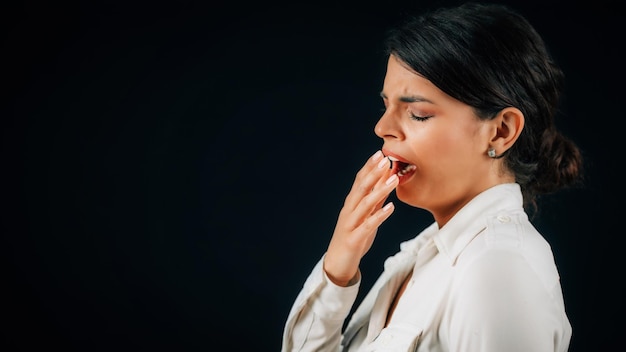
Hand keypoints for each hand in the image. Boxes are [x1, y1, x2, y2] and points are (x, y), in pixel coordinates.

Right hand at [323, 150, 398, 285]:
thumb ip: (374, 200)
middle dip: (373, 173)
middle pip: (361, 188)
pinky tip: (391, 208)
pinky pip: (368, 225)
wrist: (337, 264)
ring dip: (380, 190)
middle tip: (385, 158)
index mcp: (351, 205)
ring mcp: (350, 224)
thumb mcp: (365, 217)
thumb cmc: (353, 238)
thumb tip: (385, 181)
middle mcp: (349, 211)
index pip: (359, 181)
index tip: (380, 153)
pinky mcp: (355, 239)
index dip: (369, 167)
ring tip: (394, 179)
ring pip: (365, 204)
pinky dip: (380, 216)